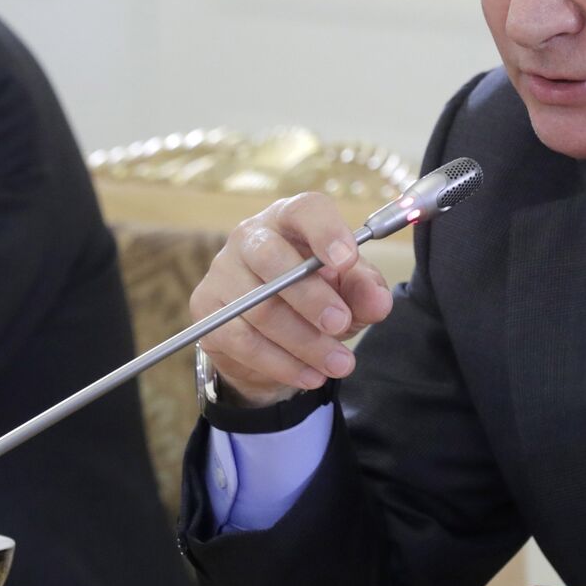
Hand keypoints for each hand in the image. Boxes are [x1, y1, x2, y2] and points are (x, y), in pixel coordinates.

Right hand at [189, 192, 394, 406]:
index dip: (325, 231)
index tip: (347, 261)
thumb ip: (365, 292)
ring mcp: (223, 271)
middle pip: (271, 258)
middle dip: (311, 297)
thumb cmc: (314, 296)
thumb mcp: (347, 292)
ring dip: (304, 341)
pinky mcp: (207, 308)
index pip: (304, 210)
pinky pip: (242, 340)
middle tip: (341, 325)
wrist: (268, 335)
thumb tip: (378, 301)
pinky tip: (310, 375)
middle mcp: (250, 237)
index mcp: (290, 220)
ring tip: (338, 364)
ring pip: (259, 307)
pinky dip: (280, 363)